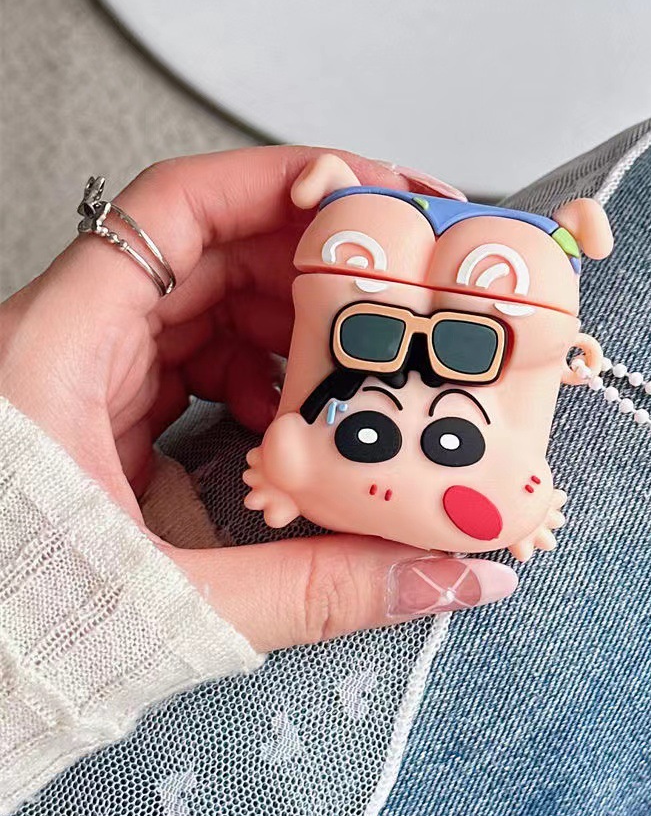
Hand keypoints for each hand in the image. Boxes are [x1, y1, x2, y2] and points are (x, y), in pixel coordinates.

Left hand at [0, 147, 517, 651]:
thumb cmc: (7, 635)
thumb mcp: (170, 606)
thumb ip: (315, 589)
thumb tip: (442, 575)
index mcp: (58, 354)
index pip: (172, 210)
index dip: (276, 181)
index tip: (366, 194)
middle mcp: (71, 347)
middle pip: (211, 252)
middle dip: (315, 263)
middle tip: (401, 285)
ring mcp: (90, 380)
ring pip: (211, 308)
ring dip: (297, 328)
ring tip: (369, 362)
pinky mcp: (107, 417)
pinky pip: (201, 363)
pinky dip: (265, 380)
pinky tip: (305, 424)